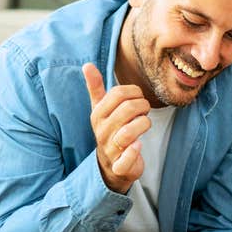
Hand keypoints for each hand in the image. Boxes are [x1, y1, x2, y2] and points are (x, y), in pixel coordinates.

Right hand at [82, 63, 150, 193]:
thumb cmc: (110, 131)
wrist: (110, 166)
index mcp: (98, 114)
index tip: (138, 98)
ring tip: (144, 124)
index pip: (119, 93)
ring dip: (144, 124)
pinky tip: (139, 145)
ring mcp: (110, 149)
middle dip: (143, 107)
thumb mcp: (100, 109)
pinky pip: (126, 159)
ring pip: (130, 132)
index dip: (135, 92)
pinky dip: (135, 151)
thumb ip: (96, 88)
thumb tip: (87, 65)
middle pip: (128, 110)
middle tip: (144, 111)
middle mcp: (102, 131)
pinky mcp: (120, 167)